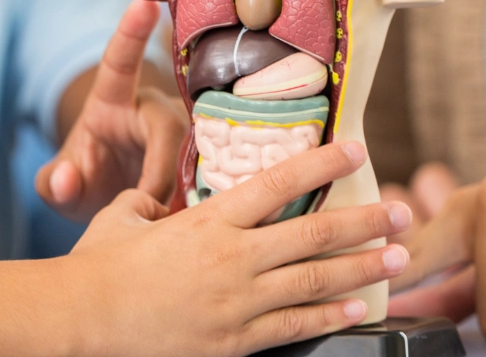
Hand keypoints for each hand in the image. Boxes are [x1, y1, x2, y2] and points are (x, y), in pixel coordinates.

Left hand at [37, 0, 188, 220]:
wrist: (111, 202)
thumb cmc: (85, 180)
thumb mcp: (60, 186)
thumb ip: (53, 183)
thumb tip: (66, 180)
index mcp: (111, 100)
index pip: (119, 62)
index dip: (130, 34)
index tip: (144, 4)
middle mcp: (152, 109)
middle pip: (167, 123)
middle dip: (159, 164)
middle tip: (146, 205)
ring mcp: (183, 133)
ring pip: (197, 151)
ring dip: (184, 188)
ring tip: (167, 222)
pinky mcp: (206, 159)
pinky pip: (216, 173)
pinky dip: (208, 200)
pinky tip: (203, 227)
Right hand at [64, 140, 412, 356]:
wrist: (81, 319)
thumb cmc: (96, 266)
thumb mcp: (123, 217)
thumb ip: (150, 206)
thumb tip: (157, 201)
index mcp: (207, 221)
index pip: (277, 182)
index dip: (322, 163)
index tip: (356, 148)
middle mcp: (232, 258)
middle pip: (314, 233)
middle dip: (365, 220)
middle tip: (404, 211)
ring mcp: (236, 303)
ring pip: (314, 281)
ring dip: (362, 267)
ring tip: (397, 256)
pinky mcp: (233, 342)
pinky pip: (294, 328)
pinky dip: (330, 316)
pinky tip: (358, 308)